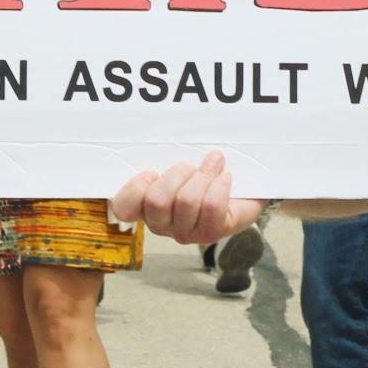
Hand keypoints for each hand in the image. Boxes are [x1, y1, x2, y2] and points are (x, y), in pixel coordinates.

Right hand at [110, 151, 264, 245]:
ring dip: (203, 175)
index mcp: (145, 205)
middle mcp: (161, 223)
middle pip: (157, 201)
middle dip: (177, 174)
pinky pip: (211, 207)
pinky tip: (225, 176)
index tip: (151, 171)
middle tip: (190, 165)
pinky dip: (219, 185)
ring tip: (214, 164)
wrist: (243, 189)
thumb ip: (163, 154)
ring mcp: (185, 232)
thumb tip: (160, 133)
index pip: (123, 208)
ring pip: (186, 202)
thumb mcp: (179, 160)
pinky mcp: (210, 234)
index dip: (135, 188)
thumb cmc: (203, 171)